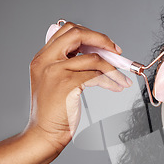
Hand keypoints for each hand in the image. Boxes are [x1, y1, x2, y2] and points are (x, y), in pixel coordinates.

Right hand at [25, 22, 131, 151]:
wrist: (44, 133)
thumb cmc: (52, 111)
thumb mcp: (53, 81)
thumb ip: (67, 64)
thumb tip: (96, 53)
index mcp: (42, 57)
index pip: (67, 30)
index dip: (90, 34)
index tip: (106, 45)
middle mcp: (46, 60)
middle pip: (78, 34)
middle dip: (102, 40)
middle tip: (117, 53)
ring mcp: (55, 71)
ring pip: (93, 58)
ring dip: (113, 69)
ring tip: (122, 79)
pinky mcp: (67, 84)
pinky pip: (96, 75)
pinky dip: (110, 80)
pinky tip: (116, 87)